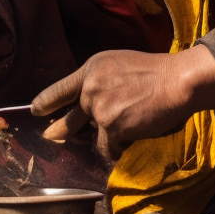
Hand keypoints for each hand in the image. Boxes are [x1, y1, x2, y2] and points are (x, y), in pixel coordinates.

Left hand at [31, 45, 214, 160]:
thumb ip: (101, 83)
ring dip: (111, 136)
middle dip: (62, 130)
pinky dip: (121, 147)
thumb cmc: (157, 72)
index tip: (36, 110)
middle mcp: (89, 88)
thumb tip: (90, 105)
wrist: (178, 81)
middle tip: (52, 137)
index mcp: (91, 69)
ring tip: (133, 124)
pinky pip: (110, 147)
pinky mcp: (110, 127)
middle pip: (70, 118)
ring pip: (96, 136)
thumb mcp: (120, 66)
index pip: (60, 88)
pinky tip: (136, 134)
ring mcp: (98, 109)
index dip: (46, 102)